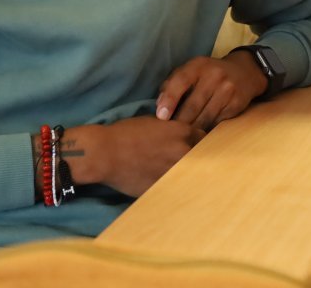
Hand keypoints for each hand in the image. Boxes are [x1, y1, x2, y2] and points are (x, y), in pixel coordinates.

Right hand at [62, 118, 204, 197]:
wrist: (105, 153)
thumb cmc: (126, 133)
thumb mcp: (155, 123)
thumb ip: (174, 131)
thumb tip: (184, 139)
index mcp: (183, 132)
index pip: (205, 139)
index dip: (200, 144)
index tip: (197, 148)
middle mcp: (184, 151)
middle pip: (203, 158)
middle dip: (198, 160)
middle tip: (193, 164)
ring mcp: (176, 171)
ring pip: (192, 175)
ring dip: (189, 175)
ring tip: (187, 178)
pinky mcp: (165, 187)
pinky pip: (177, 188)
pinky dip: (176, 188)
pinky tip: (173, 188)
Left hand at [155, 52, 267, 129]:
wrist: (243, 72)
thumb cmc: (208, 73)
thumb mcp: (191, 69)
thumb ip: (173, 84)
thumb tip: (159, 107)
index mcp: (198, 65)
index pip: (181, 81)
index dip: (169, 99)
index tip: (161, 116)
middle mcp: (214, 76)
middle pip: (192, 105)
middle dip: (179, 122)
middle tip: (168, 133)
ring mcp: (227, 91)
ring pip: (204, 117)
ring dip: (191, 129)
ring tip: (181, 137)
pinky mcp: (236, 104)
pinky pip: (217, 123)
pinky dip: (206, 130)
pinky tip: (198, 135)